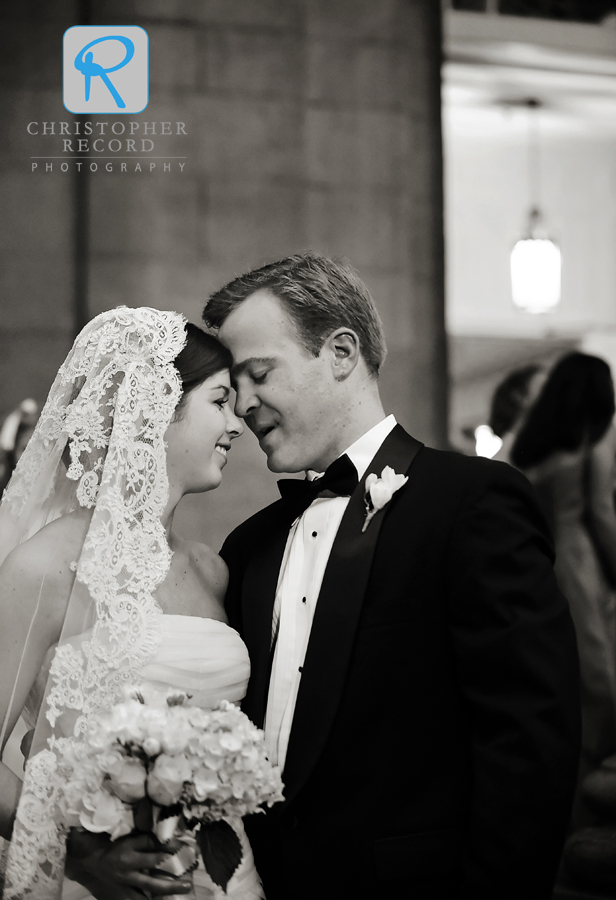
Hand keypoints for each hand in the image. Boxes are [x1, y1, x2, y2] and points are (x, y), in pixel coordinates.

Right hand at [65, 829, 192, 896]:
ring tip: (179, 892)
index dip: (171, 850)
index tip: (187, 850)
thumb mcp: (131, 838)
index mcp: (130, 855)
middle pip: (152, 881)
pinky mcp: (122, 892)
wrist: (93, 859)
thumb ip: (148, 840)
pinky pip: (136, 899)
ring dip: (163, 893)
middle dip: (171, 884)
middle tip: (187, 885)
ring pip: (146, 893)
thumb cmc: (115, 845)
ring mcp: (125, 885)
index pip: (155, 853)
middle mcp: (129, 872)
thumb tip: (169, 841)